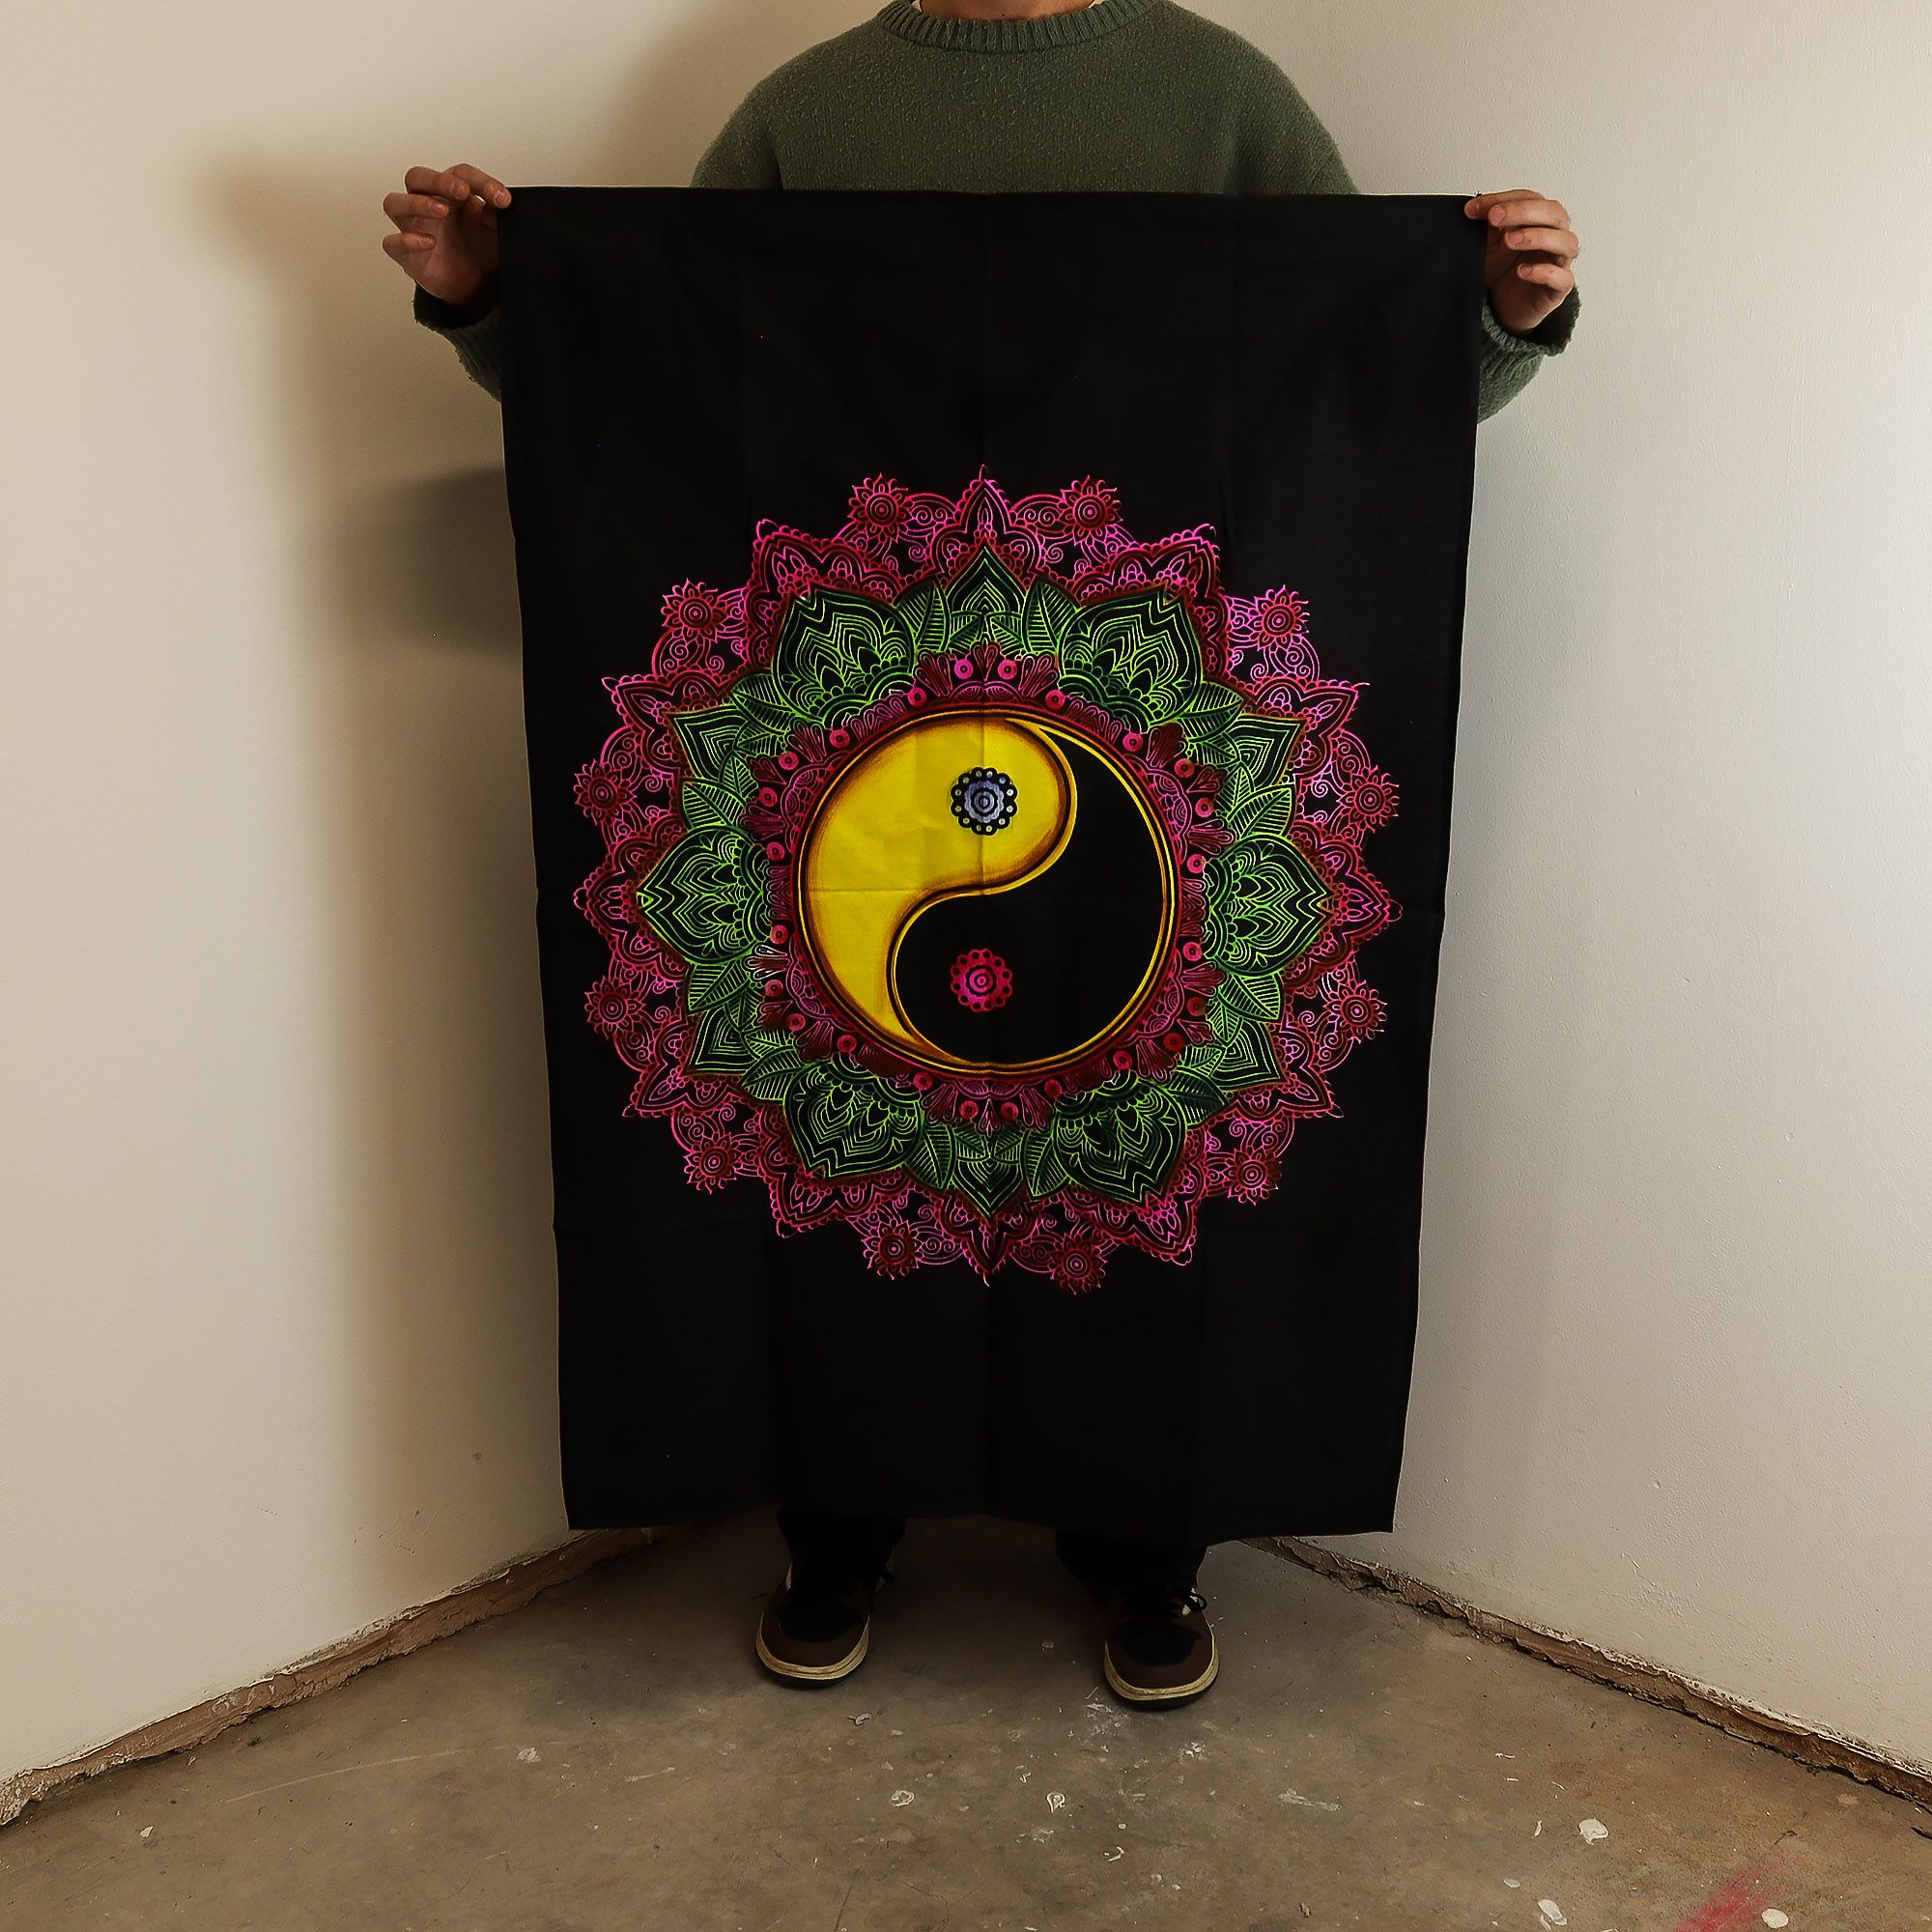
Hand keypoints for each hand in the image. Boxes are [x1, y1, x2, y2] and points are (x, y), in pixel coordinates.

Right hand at [382, 164, 511, 319]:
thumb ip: (498, 217)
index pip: (459, 174)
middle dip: (438, 181)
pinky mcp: (406, 254)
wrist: (475, 284)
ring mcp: (413, 227)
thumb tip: (499, 205)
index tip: (502, 199)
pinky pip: (393, 242)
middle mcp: (427, 204)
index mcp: (451, 192)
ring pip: (395, 203)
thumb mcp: (496, 231)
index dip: (481, 182)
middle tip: (462, 190)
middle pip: (417, 177)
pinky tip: (429, 242)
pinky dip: (406, 240)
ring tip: (441, 211)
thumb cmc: (479, 248)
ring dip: (417, 203)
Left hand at [1463, 189, 1579, 336]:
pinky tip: (1523, 271)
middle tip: (1495, 216)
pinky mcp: (1559, 289)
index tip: (1474, 207)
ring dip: (1537, 237)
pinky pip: (1562, 278)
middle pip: (1554, 213)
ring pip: (1566, 242)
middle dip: (1523, 211)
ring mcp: (1559, 262)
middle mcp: (1555, 236)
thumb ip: (1488, 226)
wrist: (1503, 308)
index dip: (1504, 199)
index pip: (1530, 199)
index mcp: (1540, 220)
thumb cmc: (1502, 271)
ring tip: (1510, 241)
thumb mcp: (1489, 244)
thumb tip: (1474, 208)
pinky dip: (1544, 272)